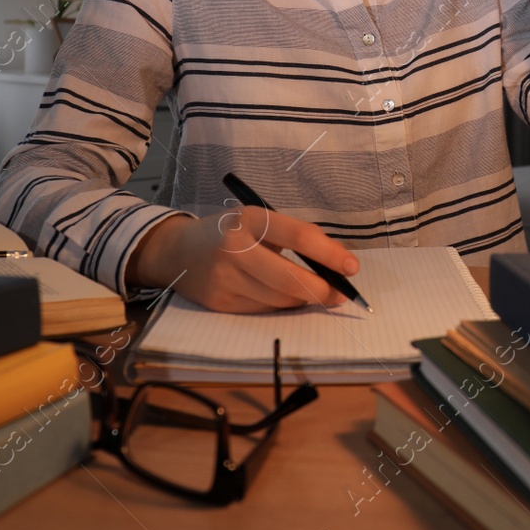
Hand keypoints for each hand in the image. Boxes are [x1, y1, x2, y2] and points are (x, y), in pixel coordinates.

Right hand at [126, 206, 360, 312]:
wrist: (177, 251)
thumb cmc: (230, 233)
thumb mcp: (258, 221)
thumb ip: (293, 238)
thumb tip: (336, 263)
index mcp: (250, 219)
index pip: (299, 236)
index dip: (330, 254)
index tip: (352, 267)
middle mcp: (235, 248)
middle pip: (291, 278)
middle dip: (322, 290)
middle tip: (340, 294)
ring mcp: (225, 278)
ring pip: (279, 299)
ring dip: (302, 300)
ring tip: (312, 292)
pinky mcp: (219, 302)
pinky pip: (263, 310)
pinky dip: (279, 306)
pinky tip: (280, 296)